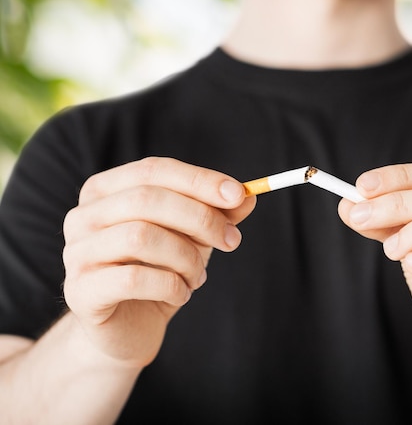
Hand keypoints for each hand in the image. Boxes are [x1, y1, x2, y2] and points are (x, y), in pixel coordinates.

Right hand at [62, 157, 255, 367]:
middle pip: (146, 199)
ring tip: (198, 276)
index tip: (239, 195)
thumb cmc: (159, 271)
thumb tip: (248, 196)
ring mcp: (76, 253)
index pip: (153, 170)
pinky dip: (171, 286)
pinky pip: (133, 279)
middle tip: (232, 241)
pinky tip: (181, 294)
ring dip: (186, 258)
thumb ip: (218, 213)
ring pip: (140, 237)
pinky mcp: (80, 291)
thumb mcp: (193, 236)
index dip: (199, 180)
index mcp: (106, 190)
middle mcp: (83, 215)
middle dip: (200, 218)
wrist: (127, 329)